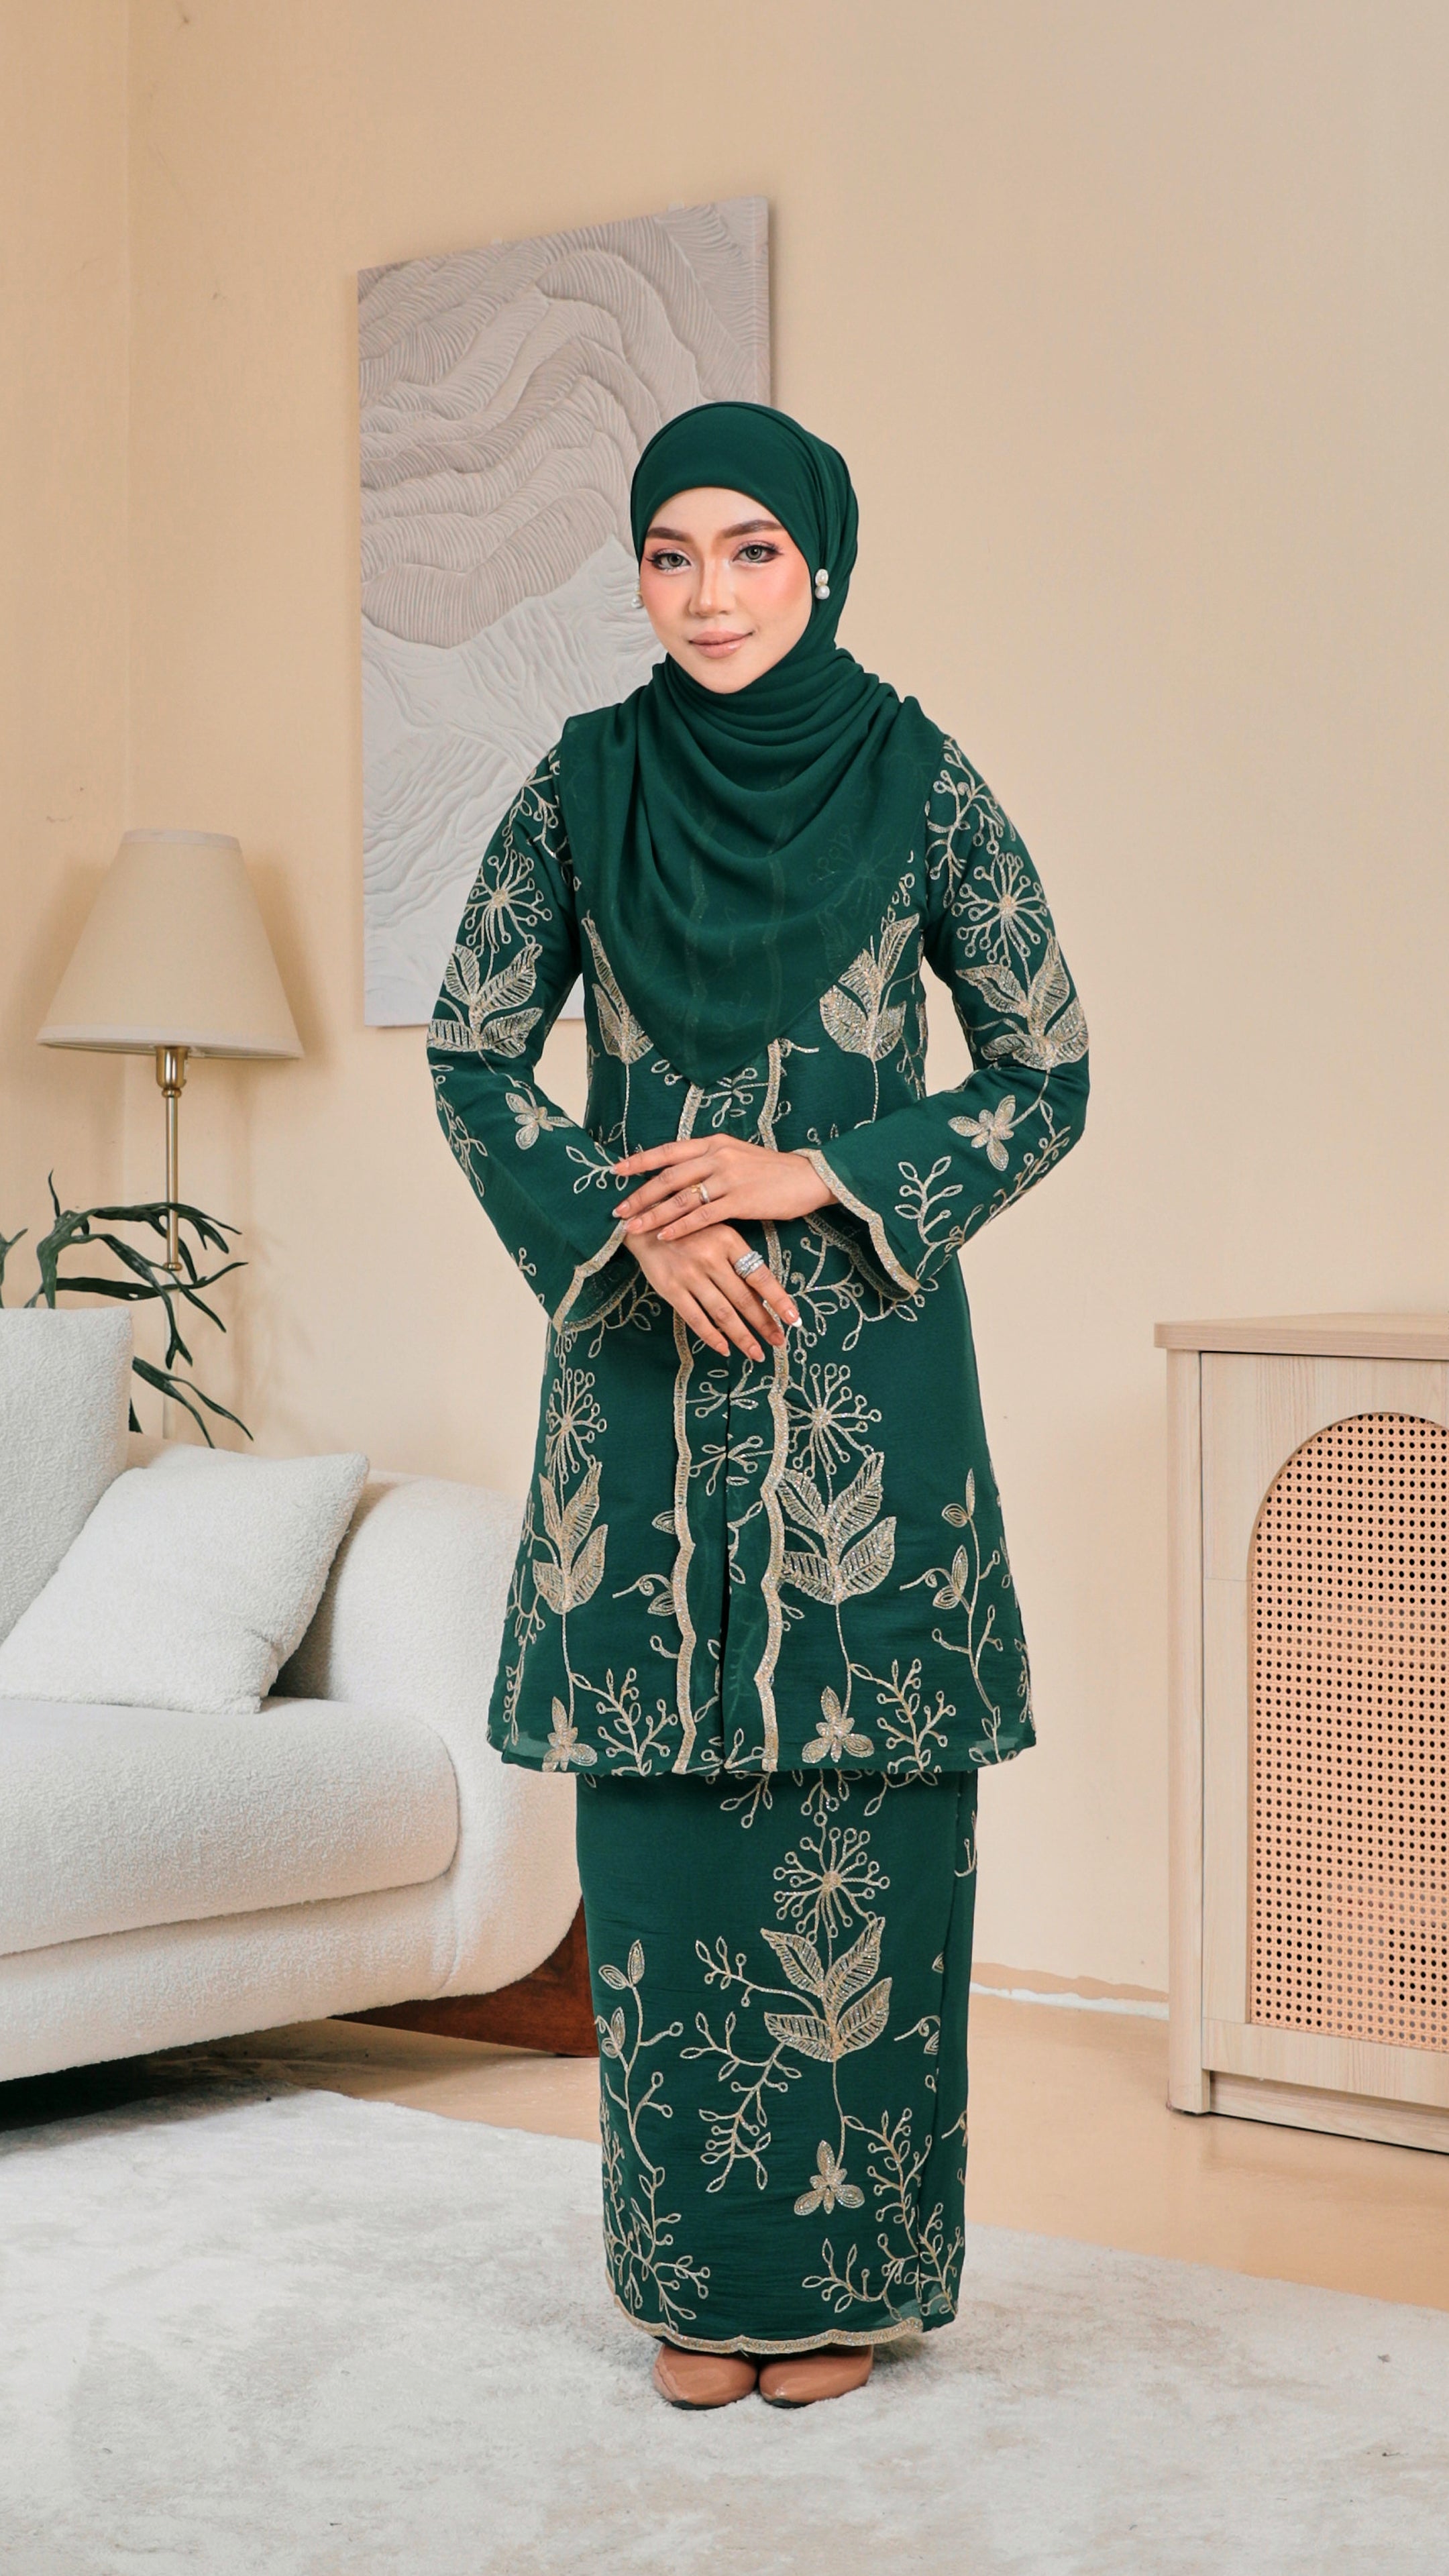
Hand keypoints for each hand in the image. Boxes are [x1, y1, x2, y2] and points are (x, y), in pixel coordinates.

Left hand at [612, 1136, 834, 1242]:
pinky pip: (702, 1215)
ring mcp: (728, 1178)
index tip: (616, 1170)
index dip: (640, 1161)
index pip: (668, 1151)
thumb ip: (709, 1161)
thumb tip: (679, 1174)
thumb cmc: (772, 1171)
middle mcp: (717, 1156)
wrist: (809, 1177)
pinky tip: (664, 1236)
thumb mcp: (737, 1155)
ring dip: (653, 1214)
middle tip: (618, 1210)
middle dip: (639, 1194)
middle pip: (668, 1176)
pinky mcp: (741, 1200)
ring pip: (681, 1198)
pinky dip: (680, 1226)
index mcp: (713, 1143)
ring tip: (633, 1227)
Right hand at [627, 1220, 797, 1362]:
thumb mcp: (718, 1234)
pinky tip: (724, 1349)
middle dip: (764, 1324)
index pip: (760, 1276)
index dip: (778, 1299)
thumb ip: (737, 1261)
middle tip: (779, 1342)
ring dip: (742, 1336)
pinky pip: (695, 1318)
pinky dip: (711, 1336)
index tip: (793, 1319)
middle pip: (744, 1298)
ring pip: (722, 1312)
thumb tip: (762, 1297)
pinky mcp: (670, 1288)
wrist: (644, 1224)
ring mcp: (689, 1274)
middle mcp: (711, 1258)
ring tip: (756, 1353)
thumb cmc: (689, 1230)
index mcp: (729, 1241)